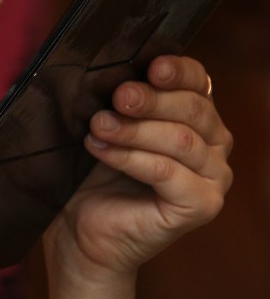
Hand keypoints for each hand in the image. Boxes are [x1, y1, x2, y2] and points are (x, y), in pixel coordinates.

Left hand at [46, 56, 232, 281]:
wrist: (83, 233)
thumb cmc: (95, 175)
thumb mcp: (108, 125)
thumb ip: (119, 99)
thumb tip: (109, 71)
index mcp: (196, 115)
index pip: (197, 81)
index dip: (177, 70)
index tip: (151, 66)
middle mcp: (214, 144)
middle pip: (193, 109)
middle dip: (151, 99)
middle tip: (118, 98)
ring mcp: (213, 178)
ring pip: (181, 140)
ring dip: (135, 130)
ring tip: (99, 126)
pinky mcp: (202, 206)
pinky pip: (167, 172)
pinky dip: (131, 158)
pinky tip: (102, 149)